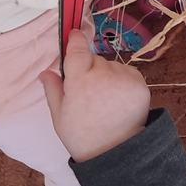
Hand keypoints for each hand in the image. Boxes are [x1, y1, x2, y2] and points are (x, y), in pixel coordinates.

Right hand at [41, 30, 149, 162]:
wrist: (116, 151)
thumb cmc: (82, 135)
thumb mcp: (60, 115)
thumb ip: (53, 89)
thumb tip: (45, 71)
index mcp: (79, 81)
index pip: (77, 49)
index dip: (75, 39)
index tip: (74, 34)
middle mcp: (103, 74)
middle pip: (94, 59)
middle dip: (90, 69)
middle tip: (88, 93)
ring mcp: (123, 78)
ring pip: (112, 66)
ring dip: (108, 76)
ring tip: (105, 101)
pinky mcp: (140, 84)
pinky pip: (127, 73)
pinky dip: (122, 82)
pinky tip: (117, 101)